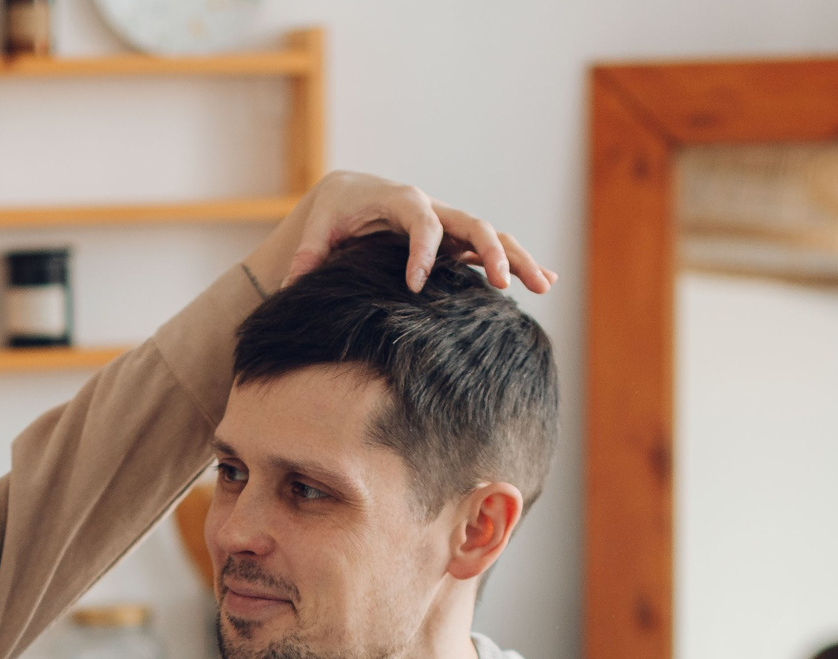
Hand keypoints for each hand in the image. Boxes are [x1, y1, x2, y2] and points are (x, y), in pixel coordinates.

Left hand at [277, 170, 556, 295]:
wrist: (350, 194)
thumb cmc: (334, 211)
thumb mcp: (318, 228)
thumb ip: (309, 254)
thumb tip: (292, 284)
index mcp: (401, 201)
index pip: (421, 220)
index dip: (421, 251)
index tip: (414, 286)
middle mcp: (433, 208)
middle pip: (472, 224)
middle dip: (490, 252)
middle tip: (501, 285)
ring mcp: (449, 225)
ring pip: (492, 237)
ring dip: (519, 259)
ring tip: (545, 286)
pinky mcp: (456, 241)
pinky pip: (491, 250)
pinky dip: (517, 263)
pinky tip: (544, 282)